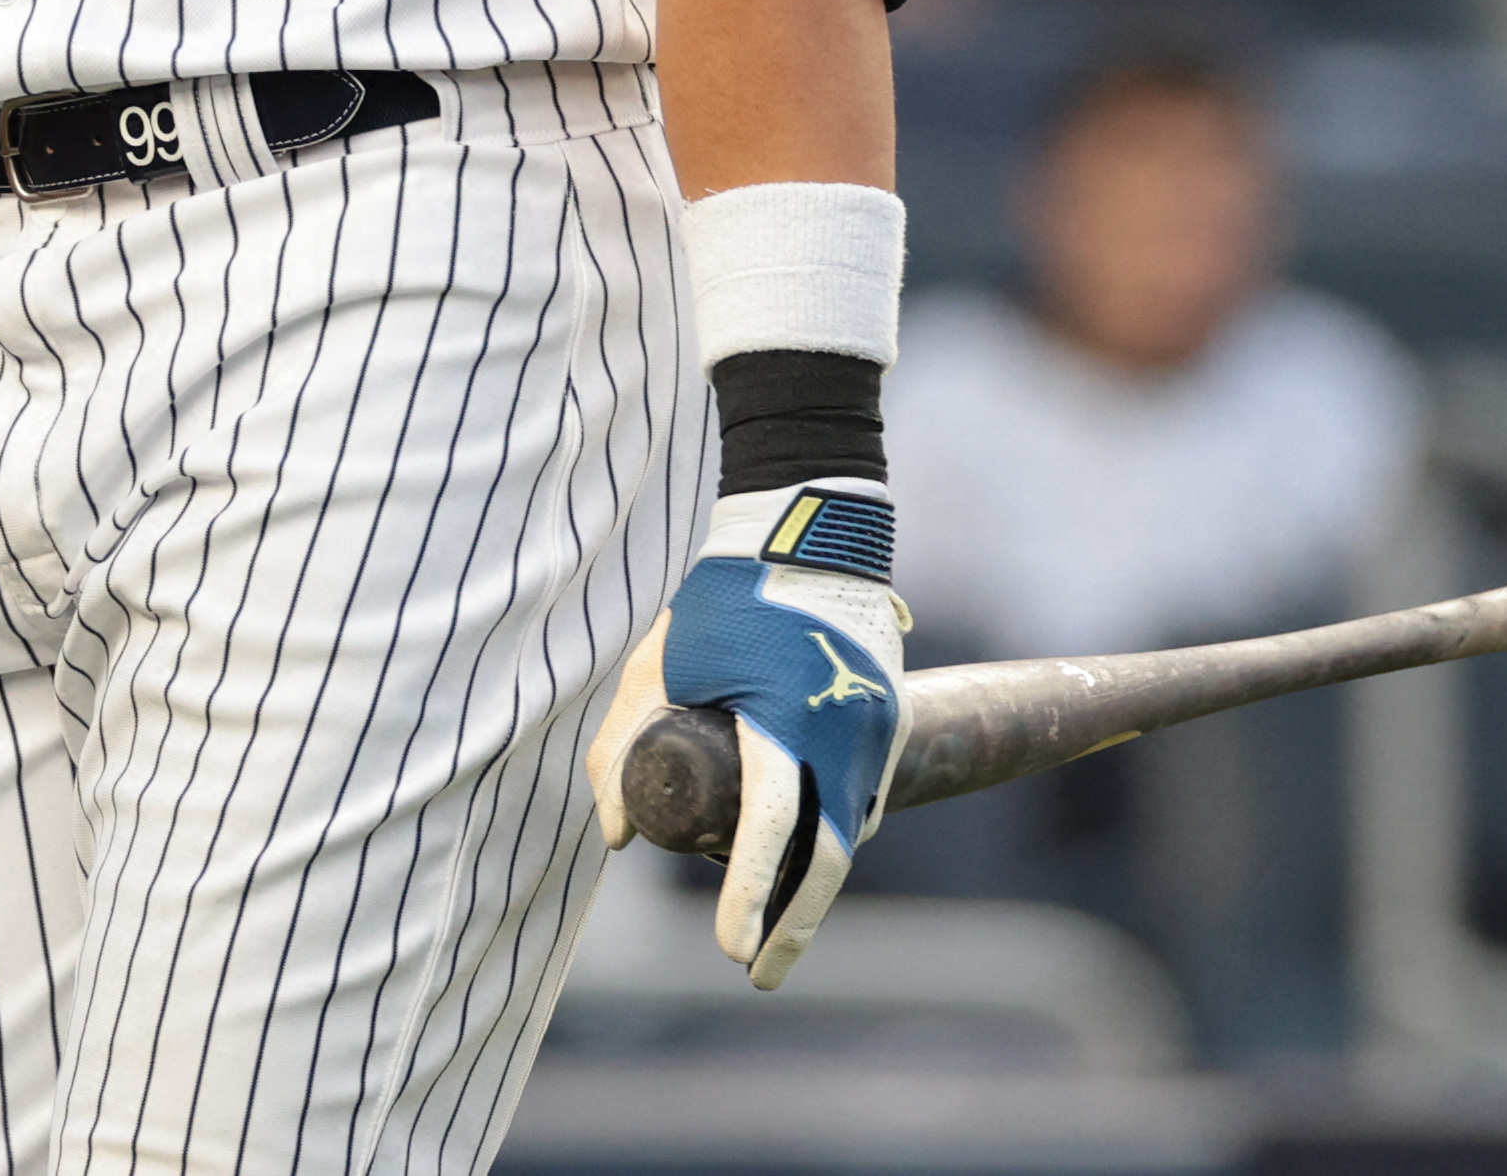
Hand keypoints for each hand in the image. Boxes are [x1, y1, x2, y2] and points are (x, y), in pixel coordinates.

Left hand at [586, 483, 902, 988]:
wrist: (810, 531)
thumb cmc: (723, 598)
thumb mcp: (658, 665)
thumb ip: (622, 747)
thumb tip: (616, 837)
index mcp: (785, 717)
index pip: (773, 829)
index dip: (749, 896)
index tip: (729, 950)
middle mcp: (844, 732)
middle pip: (829, 857)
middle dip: (794, 926)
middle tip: (759, 974)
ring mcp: (877, 728)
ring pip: (851, 830)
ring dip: (813, 882)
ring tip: (770, 924)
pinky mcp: (891, 719)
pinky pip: (865, 796)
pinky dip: (837, 834)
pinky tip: (807, 858)